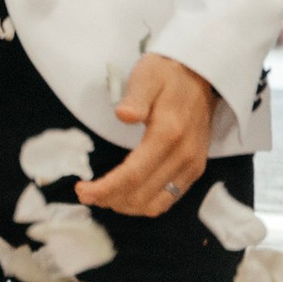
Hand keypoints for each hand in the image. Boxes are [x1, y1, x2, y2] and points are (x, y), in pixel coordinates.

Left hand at [79, 55, 215, 215]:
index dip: (105, 189)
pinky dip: (145, 204)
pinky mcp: (195, 169)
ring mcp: (192, 165)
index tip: (82, 191)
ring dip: (126, 206)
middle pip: (141, 194)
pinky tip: (127, 196)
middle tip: (86, 194)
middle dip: (109, 199)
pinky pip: (169, 200)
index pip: (133, 175)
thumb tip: (124, 114)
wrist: (200, 75)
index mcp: (168, 133)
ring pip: (155, 204)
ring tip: (104, 197)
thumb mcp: (147, 76)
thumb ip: (136, 97)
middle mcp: (183, 155)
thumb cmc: (167, 75)